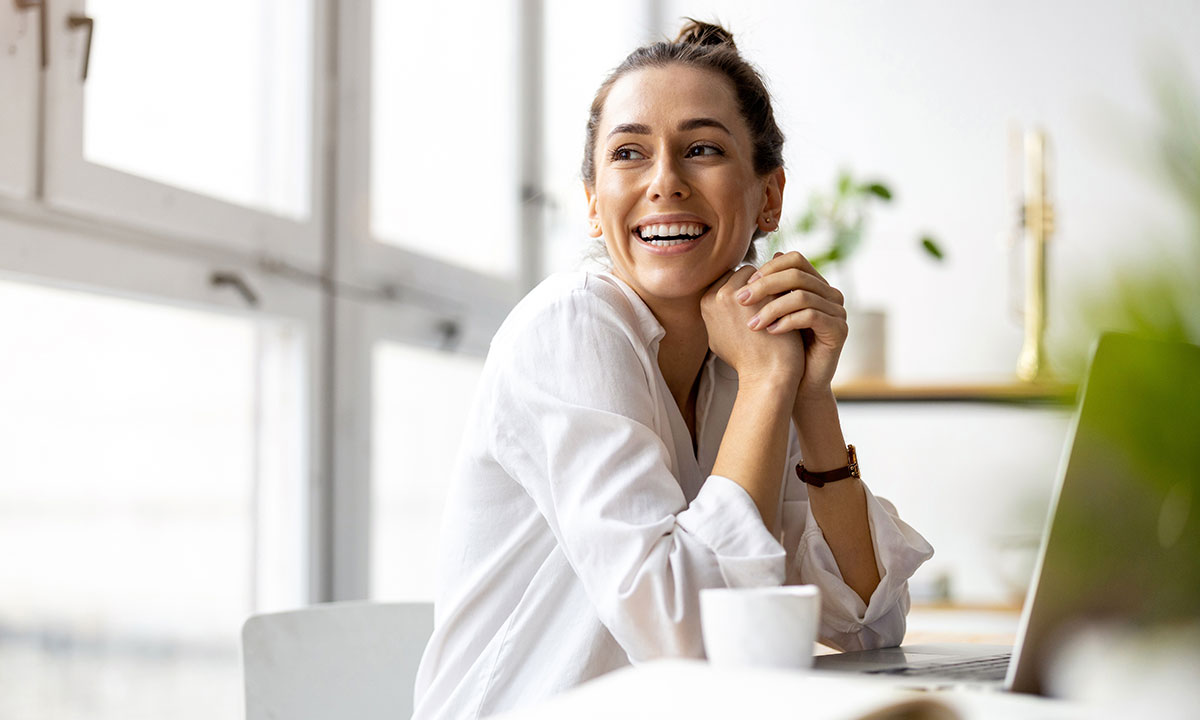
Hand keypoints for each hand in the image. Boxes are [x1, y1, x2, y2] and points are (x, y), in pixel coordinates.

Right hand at [701, 265, 804, 387]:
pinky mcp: (765, 295)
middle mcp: (719, 295)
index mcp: (706, 302)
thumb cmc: (746, 361)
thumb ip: (718, 314)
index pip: (729, 279)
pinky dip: (786, 290)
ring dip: (773, 285)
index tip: (760, 305)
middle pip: (744, 273)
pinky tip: (793, 306)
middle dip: (760, 284)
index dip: (747, 291)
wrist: (766, 376)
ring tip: (783, 305)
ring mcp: (742, 294)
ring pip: (763, 274)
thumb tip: (721, 297)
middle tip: (774, 303)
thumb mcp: (719, 338)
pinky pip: (779, 280)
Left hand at [735, 251, 847, 396]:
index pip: (794, 260)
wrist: (798, 384)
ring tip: (752, 324)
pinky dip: (787, 322)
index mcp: (814, 285)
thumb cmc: (780, 349)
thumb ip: (764, 292)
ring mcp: (837, 311)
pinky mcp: (839, 330)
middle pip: (797, 274)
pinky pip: (811, 316)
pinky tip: (770, 332)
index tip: (745, 286)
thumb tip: (747, 268)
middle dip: (765, 286)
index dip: (769, 269)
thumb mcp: (769, 315)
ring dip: (772, 308)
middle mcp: (829, 294)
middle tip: (741, 300)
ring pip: (802, 296)